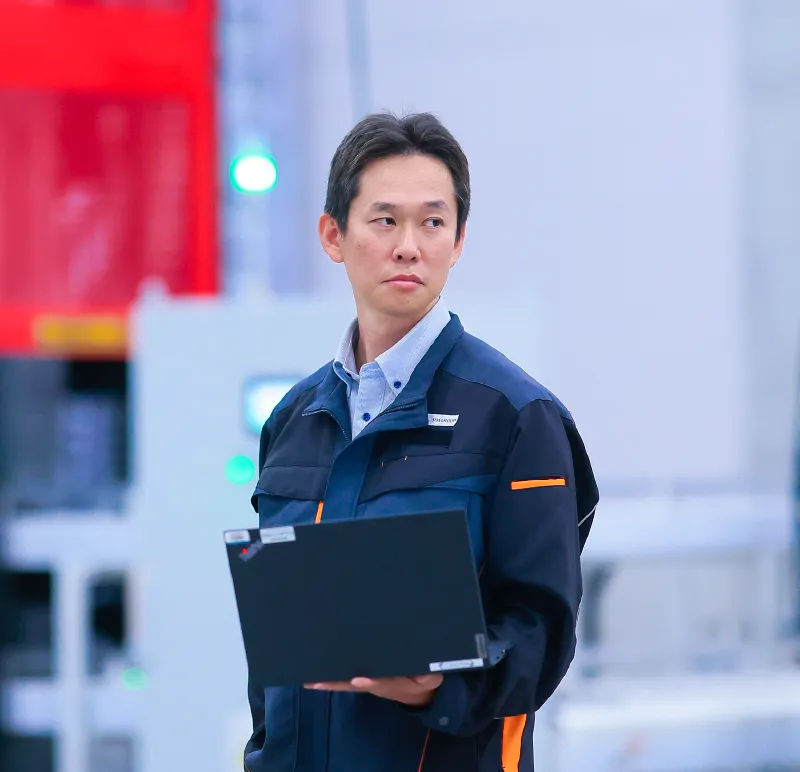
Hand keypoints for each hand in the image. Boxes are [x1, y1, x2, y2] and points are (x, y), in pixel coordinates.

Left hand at [304, 674, 442, 705]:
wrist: (423, 690)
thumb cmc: (425, 679)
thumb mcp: (430, 677)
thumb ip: (426, 674)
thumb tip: (420, 673)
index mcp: (393, 682)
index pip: (380, 682)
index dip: (370, 681)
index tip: (358, 680)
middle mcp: (376, 683)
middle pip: (353, 684)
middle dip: (334, 683)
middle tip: (314, 681)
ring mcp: (370, 681)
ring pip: (348, 681)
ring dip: (330, 680)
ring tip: (310, 678)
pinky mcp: (367, 677)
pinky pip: (349, 676)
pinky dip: (335, 675)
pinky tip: (320, 672)